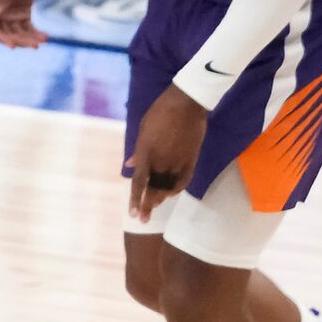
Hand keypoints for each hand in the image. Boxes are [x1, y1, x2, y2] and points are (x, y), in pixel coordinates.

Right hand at [0, 0, 46, 47]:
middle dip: (18, 40)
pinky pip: (27, 27)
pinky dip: (34, 33)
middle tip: (33, 45)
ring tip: (41, 42)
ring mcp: (11, 11)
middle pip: (5, 32)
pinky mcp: (23, 10)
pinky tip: (45, 37)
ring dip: (28, 39)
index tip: (11, 45)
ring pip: (17, 32)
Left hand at [127, 86, 206, 221]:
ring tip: (155, 204)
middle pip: (153, 190)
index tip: (133, 214)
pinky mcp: (191, 159)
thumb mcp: (143, 129)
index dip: (135, 200)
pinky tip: (171, 193)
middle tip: (143, 219)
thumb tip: (130, 165)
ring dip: (161, 198)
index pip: (139, 183)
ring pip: (168, 188)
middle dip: (147, 206)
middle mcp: (161, 161)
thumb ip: (137, 151)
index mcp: (146, 153)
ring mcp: (177, 161)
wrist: (186, 101)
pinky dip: (176, 189)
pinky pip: (183, 181)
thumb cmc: (160, 112)